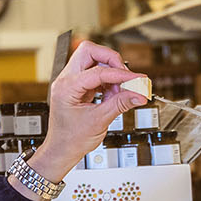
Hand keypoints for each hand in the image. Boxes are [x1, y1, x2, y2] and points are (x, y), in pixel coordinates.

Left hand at [32, 41, 146, 178]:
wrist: (62, 149)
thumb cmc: (71, 139)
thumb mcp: (99, 121)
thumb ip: (120, 104)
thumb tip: (139, 94)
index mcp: (66, 87)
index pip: (98, 71)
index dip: (121, 74)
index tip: (138, 80)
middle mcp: (65, 80)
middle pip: (89, 51)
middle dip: (111, 59)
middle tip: (125, 75)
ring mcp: (71, 82)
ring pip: (92, 59)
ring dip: (111, 71)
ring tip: (121, 90)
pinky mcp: (78, 86)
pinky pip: (95, 73)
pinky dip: (108, 80)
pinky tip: (114, 93)